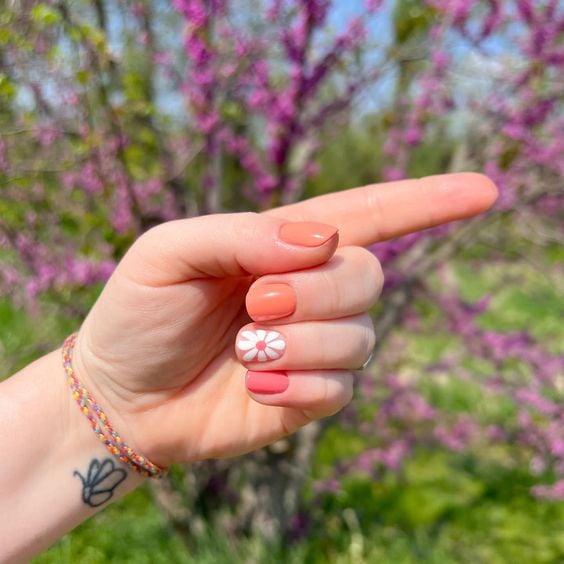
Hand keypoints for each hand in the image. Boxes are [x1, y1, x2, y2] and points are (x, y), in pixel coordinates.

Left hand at [72, 173, 496, 467]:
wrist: (121, 395)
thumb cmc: (138, 313)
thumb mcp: (168, 252)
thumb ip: (240, 233)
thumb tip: (322, 240)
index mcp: (282, 243)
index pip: (369, 213)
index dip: (427, 201)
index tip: (484, 190)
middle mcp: (309, 290)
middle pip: (366, 275)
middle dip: (316, 292)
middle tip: (256, 305)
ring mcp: (313, 343)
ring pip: (358, 335)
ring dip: (299, 342)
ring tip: (245, 351)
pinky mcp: (310, 393)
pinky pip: (340, 387)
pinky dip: (298, 386)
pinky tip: (254, 387)